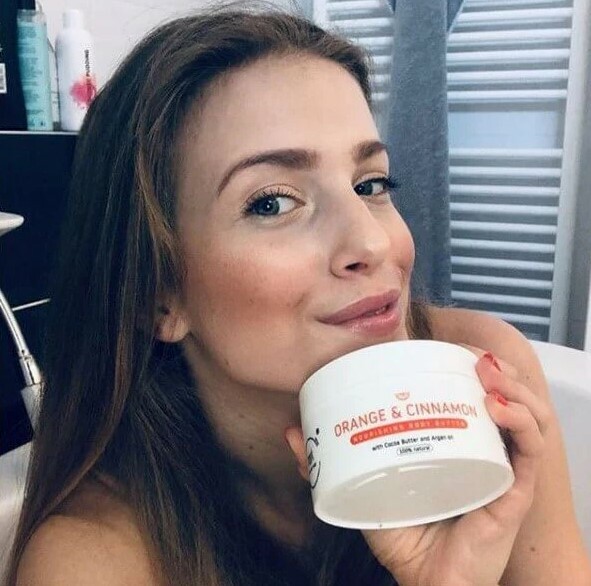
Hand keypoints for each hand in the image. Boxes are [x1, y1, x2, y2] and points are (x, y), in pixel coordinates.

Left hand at [286, 350, 545, 585]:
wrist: (428, 581)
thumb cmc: (404, 532)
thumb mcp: (364, 488)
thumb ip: (328, 463)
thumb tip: (294, 432)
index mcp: (455, 440)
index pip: (471, 393)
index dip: (467, 363)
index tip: (447, 346)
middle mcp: (485, 448)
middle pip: (505, 395)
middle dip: (493, 367)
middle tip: (467, 353)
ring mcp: (503, 467)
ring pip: (526, 414)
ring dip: (511, 384)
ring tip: (484, 371)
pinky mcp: (514, 492)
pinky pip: (530, 450)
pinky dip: (521, 422)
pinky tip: (497, 407)